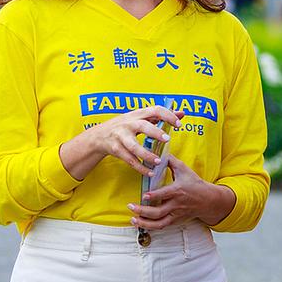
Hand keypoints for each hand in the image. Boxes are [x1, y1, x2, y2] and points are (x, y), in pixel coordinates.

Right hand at [61, 106, 183, 179]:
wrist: (99, 135)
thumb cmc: (126, 125)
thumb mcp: (141, 118)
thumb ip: (161, 116)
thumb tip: (182, 113)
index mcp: (138, 114)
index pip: (154, 110)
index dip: (167, 115)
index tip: (178, 124)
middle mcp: (128, 123)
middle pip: (142, 126)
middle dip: (155, 132)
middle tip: (167, 139)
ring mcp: (120, 136)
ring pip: (134, 146)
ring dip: (146, 154)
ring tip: (158, 161)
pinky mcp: (115, 149)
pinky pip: (129, 159)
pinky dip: (139, 167)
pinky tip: (149, 172)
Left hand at [128, 154, 236, 230]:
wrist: (207, 200)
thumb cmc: (195, 184)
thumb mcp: (184, 170)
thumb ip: (171, 161)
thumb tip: (160, 153)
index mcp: (177, 191)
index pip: (165, 194)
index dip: (154, 196)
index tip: (144, 195)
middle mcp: (175, 204)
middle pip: (158, 212)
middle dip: (143, 211)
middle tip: (131, 207)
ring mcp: (175, 214)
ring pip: (159, 223)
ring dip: (144, 223)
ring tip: (133, 219)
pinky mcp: (175, 220)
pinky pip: (161, 226)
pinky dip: (150, 227)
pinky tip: (140, 223)